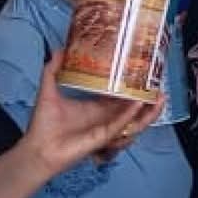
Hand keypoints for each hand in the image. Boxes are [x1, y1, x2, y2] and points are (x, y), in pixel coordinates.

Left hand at [25, 52, 161, 176]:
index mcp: (97, 108)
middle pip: (134, 110)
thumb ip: (53, 70)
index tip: (144, 75)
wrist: (38, 148)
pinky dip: (130, 116)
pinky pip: (121, 126)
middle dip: (149, 101)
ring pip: (135, 121)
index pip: (121, 97)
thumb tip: (59, 49)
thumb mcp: (49, 91)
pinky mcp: (103, 138)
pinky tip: (138, 105)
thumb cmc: (44, 124)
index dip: (133, 88)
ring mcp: (106, 129)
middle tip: (160, 87)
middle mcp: (106, 118)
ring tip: (160, 98)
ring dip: (150, 111)